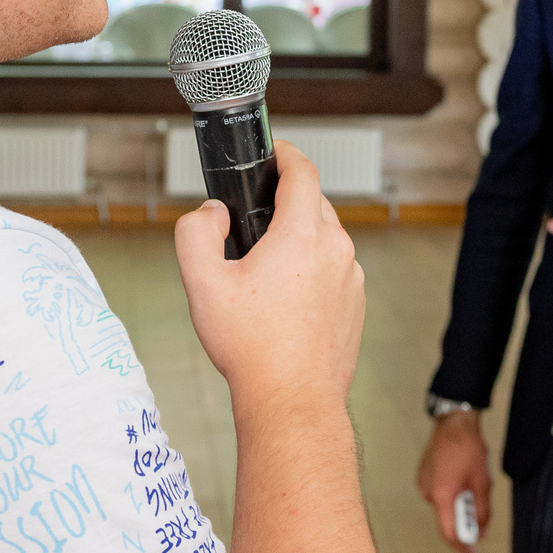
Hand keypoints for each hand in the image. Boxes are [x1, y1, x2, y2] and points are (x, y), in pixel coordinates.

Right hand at [174, 143, 364, 415]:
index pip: (302, 171)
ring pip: (325, 238)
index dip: (284, 154)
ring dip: (299, 240)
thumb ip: (196, 232)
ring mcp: (351, 277)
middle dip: (284, 202)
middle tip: (251, 223)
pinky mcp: (356, 304)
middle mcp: (336, 249)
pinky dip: (312, 271)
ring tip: (264, 270)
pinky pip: (334, 270)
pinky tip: (285, 300)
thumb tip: (212, 213)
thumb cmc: (252, 347)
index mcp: (303, 233)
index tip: (272, 152)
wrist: (292, 400)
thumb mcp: (202, 283)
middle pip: (314, 203)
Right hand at [416, 410, 492, 552]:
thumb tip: (481, 532)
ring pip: (444, 509)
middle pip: (446, 522)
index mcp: (442, 496)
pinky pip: (439, 496)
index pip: (450, 534)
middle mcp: (428, 494)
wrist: (454, 422)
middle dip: (465, 524)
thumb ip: (483, 511)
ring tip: (474, 488)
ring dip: (460, 508)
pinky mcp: (424, 477)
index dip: (463, 547)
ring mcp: (423, 485)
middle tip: (482, 518)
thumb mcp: (483, 483)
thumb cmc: (469, 449)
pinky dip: (452, 497)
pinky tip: (463, 481)